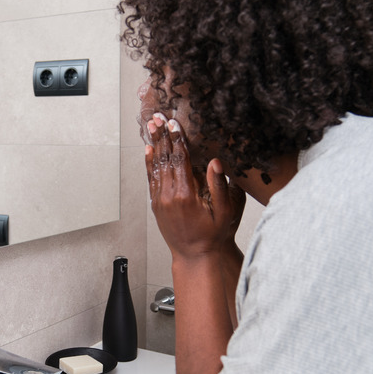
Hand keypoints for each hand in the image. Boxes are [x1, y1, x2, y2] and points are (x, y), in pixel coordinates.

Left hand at [146, 114, 244, 258]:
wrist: (195, 256)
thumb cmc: (212, 236)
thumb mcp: (224, 211)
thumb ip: (218, 185)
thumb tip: (215, 162)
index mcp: (186, 194)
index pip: (180, 159)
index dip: (177, 139)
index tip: (174, 123)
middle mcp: (169, 195)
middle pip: (165, 158)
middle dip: (162, 135)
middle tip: (157, 117)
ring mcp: (160, 200)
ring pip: (155, 166)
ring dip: (154, 144)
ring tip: (151, 127)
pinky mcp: (156, 204)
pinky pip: (151, 179)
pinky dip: (149, 162)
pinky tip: (148, 150)